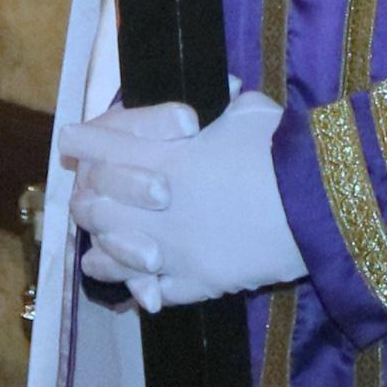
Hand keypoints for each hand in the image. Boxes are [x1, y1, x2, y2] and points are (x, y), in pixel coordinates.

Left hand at [58, 89, 305, 314]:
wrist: (318, 206)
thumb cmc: (282, 151)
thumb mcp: (249, 114)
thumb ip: (224, 110)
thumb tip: (226, 96)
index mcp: (167, 160)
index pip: (106, 148)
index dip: (83, 141)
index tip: (69, 139)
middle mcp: (158, 207)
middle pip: (98, 205)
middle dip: (87, 198)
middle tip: (85, 197)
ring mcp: (173, 249)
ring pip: (115, 253)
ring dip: (102, 248)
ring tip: (94, 251)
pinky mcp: (196, 282)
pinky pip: (153, 289)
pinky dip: (139, 288)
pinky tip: (135, 290)